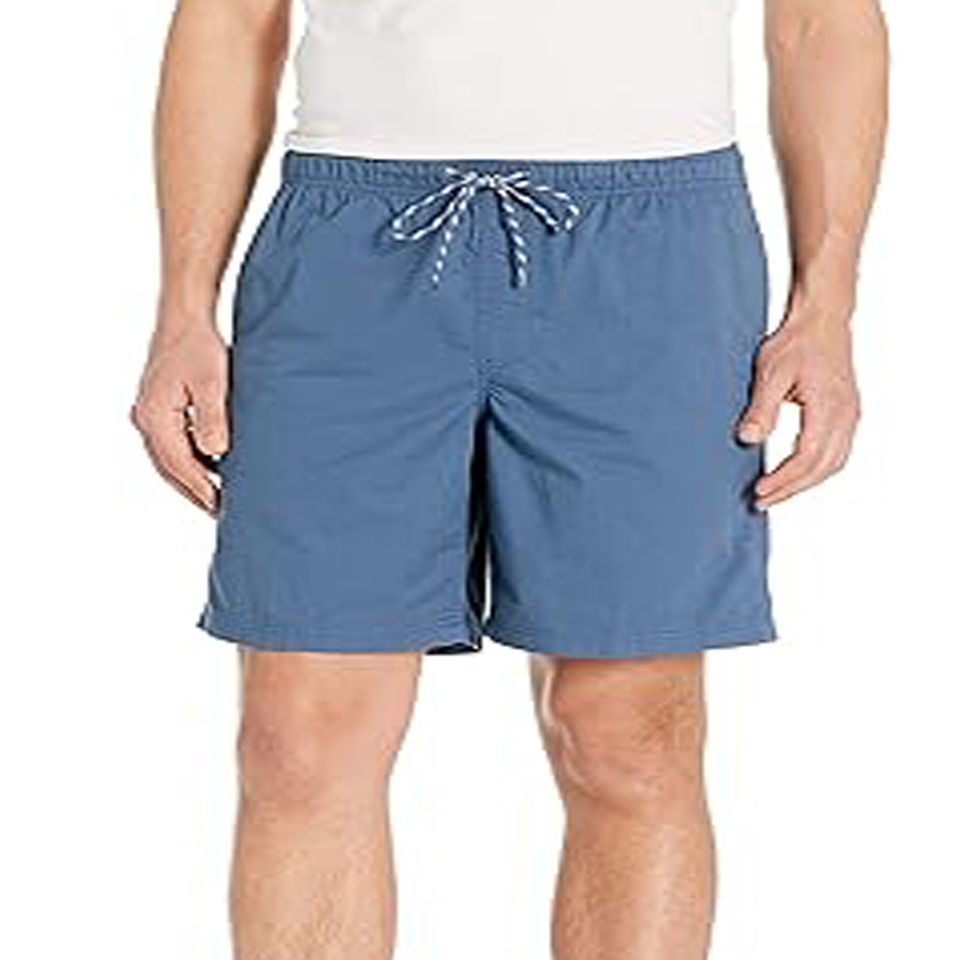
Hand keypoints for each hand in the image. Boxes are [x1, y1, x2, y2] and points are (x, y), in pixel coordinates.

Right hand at [131, 320, 228, 513]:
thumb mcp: (213, 383)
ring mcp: (148, 415)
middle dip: (193, 491)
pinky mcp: (157, 409)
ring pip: (168, 459)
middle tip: (220, 512)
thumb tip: (214, 454)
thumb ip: (212, 419)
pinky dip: (187, 461)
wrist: (184, 318)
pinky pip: (171, 445)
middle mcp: (145, 419)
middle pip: (169, 468)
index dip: (201, 488)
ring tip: (215, 497)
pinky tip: (208, 468)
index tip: (221, 507)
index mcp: (155, 416)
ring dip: (189, 479)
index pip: (179, 464)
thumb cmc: (200, 346)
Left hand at [737, 300, 860, 509]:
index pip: (807, 457)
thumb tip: (749, 439)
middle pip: (822, 468)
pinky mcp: (847, 414)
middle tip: (762, 500)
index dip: (783, 479)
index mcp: (829, 407)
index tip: (759, 490)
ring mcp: (850, 415)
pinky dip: (816, 469)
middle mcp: (846, 416)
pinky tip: (795, 472)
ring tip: (777, 492)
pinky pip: (837, 452)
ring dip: (805, 482)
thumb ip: (762, 408)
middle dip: (792, 488)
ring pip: (833, 464)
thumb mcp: (771, 372)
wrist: (822, 320)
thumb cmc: (797, 341)